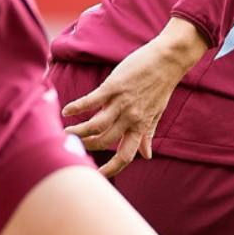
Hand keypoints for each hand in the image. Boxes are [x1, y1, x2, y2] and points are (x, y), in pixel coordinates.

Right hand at [62, 18, 207, 176]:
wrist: (169, 60)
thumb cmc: (161, 86)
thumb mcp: (156, 114)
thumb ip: (148, 135)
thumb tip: (147, 156)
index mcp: (140, 126)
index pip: (125, 155)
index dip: (111, 169)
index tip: (97, 175)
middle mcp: (130, 118)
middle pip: (104, 141)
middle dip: (87, 146)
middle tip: (72, 146)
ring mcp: (122, 102)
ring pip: (96, 125)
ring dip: (78, 131)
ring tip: (65, 133)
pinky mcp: (114, 86)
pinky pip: (92, 101)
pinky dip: (78, 107)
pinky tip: (67, 110)